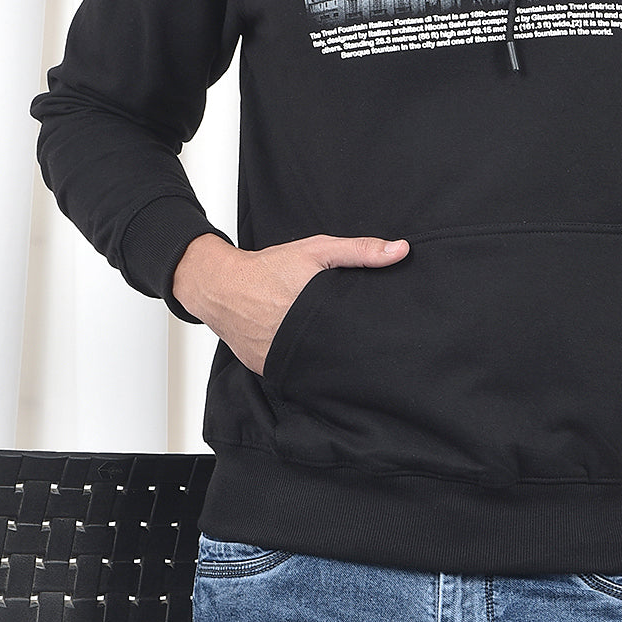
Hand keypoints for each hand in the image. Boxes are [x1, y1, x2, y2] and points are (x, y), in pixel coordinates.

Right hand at [173, 231, 408, 373]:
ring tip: (338, 348)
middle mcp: (294, 342)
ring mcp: (278, 360)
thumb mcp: (317, 251)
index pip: (353, 336)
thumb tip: (401, 251)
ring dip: (324, 356)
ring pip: (314, 365)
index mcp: (313, 315)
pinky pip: (292, 371)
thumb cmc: (268, 267)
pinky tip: (310, 352)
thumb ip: (359, 251)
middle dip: (348, 348)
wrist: (220, 285)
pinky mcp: (266, 369)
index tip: (384, 335)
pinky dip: (301, 362)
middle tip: (363, 342)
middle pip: (335, 353)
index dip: (368, 337)